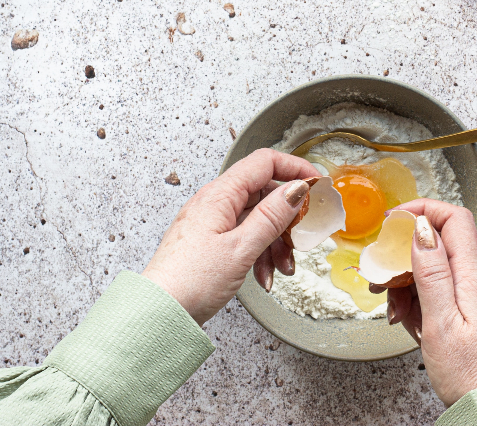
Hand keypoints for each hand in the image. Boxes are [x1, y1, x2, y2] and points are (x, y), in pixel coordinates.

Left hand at [142, 149, 316, 325]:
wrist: (160, 313)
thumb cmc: (191, 281)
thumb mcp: (241, 248)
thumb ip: (271, 216)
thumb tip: (296, 189)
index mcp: (220, 195)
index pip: (264, 163)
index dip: (295, 168)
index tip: (317, 185)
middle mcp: (214, 202)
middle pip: (264, 194)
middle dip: (288, 218)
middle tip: (302, 238)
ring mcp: (211, 222)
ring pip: (257, 219)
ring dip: (276, 242)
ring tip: (283, 268)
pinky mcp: (210, 242)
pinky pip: (244, 237)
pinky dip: (260, 253)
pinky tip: (265, 276)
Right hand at [371, 199, 476, 406]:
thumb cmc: (468, 372)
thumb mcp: (440, 322)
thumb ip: (431, 273)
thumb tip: (422, 230)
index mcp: (471, 277)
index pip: (454, 219)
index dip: (424, 210)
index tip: (394, 220)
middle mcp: (473, 280)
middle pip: (437, 242)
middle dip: (404, 251)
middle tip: (382, 273)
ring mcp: (468, 295)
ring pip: (430, 268)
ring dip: (405, 280)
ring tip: (392, 304)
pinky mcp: (462, 311)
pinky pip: (433, 291)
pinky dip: (413, 299)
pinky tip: (405, 317)